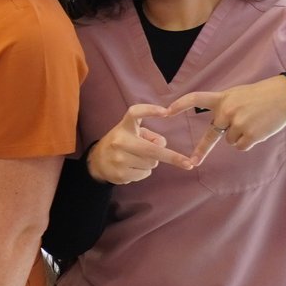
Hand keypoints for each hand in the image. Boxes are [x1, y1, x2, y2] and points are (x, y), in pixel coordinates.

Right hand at [86, 102, 201, 183]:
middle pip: (153, 150)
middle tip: (188, 164)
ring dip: (151, 163)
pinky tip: (132, 168)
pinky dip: (143, 172)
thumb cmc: (120, 144)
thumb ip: (149, 136)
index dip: (150, 111)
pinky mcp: (120, 174)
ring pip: (151, 163)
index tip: (166, 112)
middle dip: (173, 158)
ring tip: (136, 159)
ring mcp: (119, 159)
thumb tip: (162, 145)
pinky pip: (144, 174)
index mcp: (124, 128)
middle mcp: (120, 141)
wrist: (96, 162)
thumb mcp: (132, 134)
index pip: (135, 113)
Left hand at [168, 76, 285, 153]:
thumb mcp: (237, 95)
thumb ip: (224, 108)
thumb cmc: (260, 96)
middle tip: (205, 153)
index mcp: (222, 98)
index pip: (195, 98)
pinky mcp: (250, 134)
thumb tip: (218, 125)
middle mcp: (226, 111)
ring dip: (241, 136)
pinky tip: (259, 129)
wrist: (284, 96)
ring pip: (230, 141)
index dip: (180, 105)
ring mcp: (237, 123)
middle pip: (215, 132)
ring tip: (255, 122)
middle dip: (218, 138)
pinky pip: (241, 146)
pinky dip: (249, 142)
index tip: (166, 111)